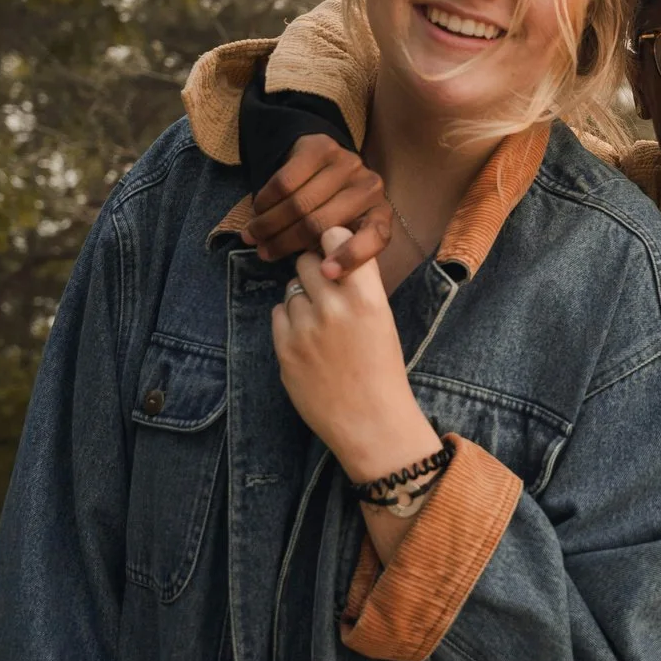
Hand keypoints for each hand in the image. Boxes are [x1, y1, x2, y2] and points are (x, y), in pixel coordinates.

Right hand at [245, 134, 393, 275]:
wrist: (325, 160)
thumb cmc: (332, 207)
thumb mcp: (341, 231)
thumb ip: (333, 249)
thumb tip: (315, 274)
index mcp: (380, 215)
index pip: (376, 237)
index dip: (351, 256)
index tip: (325, 273)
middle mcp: (370, 188)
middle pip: (321, 223)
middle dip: (286, 242)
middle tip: (263, 253)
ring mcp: (348, 164)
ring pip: (299, 203)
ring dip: (269, 223)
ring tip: (252, 236)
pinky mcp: (322, 147)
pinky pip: (285, 181)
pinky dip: (266, 200)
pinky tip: (257, 210)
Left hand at [270, 249, 440, 482]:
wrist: (371, 422)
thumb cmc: (382, 370)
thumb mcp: (382, 319)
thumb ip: (358, 286)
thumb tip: (330, 256)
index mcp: (367, 297)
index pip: (336, 238)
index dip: (332, 243)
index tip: (334, 255)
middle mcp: (334, 307)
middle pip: (306, 261)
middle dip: (313, 272)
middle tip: (325, 292)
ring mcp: (305, 329)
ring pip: (290, 290)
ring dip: (302, 300)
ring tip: (320, 326)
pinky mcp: (284, 349)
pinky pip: (278, 314)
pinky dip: (289, 322)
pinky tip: (308, 340)